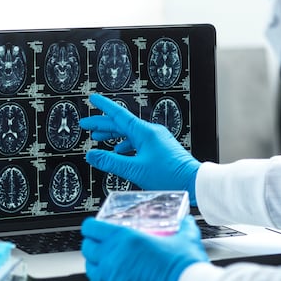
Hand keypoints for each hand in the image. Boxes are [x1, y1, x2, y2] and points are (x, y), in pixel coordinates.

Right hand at [80, 94, 200, 205]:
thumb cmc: (169, 175)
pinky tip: (120, 150)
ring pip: (130, 133)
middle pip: (122, 124)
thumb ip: (111, 162)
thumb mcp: (134, 170)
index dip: (104, 106)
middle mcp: (151, 132)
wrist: (193, 182)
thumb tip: (92, 155)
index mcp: (145, 132)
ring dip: (114, 134)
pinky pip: (138, 141)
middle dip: (103, 124)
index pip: (119, 114)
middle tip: (87, 124)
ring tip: (99, 137)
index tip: (94, 98)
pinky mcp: (161, 148)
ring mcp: (157, 139)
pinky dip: (126, 144)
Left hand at [81, 215, 208, 280]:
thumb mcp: (185, 238)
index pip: (92, 228)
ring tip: (104, 261)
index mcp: (125, 239)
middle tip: (99, 242)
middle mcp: (113, 257)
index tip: (93, 227)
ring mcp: (113, 278)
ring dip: (94, 263)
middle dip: (91, 243)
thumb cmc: (184, 267)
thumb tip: (186, 222)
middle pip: (87, 248)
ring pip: (90, 268)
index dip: (90, 226)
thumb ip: (184, 227)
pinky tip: (111, 279)